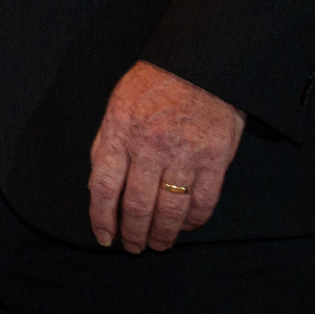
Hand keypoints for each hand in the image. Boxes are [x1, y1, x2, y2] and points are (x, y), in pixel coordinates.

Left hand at [87, 60, 244, 251]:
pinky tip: (185, 227)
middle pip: (138, 205)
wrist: (199, 66)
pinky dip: (194, 221)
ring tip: (158, 245)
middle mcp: (150, 148)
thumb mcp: (116, 107)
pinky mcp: (215, 161)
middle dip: (133, 233)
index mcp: (120, 133)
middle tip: (133, 247)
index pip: (104, 186)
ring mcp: (184, 156)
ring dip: (162, 234)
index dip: (102, 217)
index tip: (104, 236)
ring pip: (170, 210)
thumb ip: (107, 145)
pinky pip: (203, 202)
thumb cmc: (152, 85)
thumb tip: (99, 185)